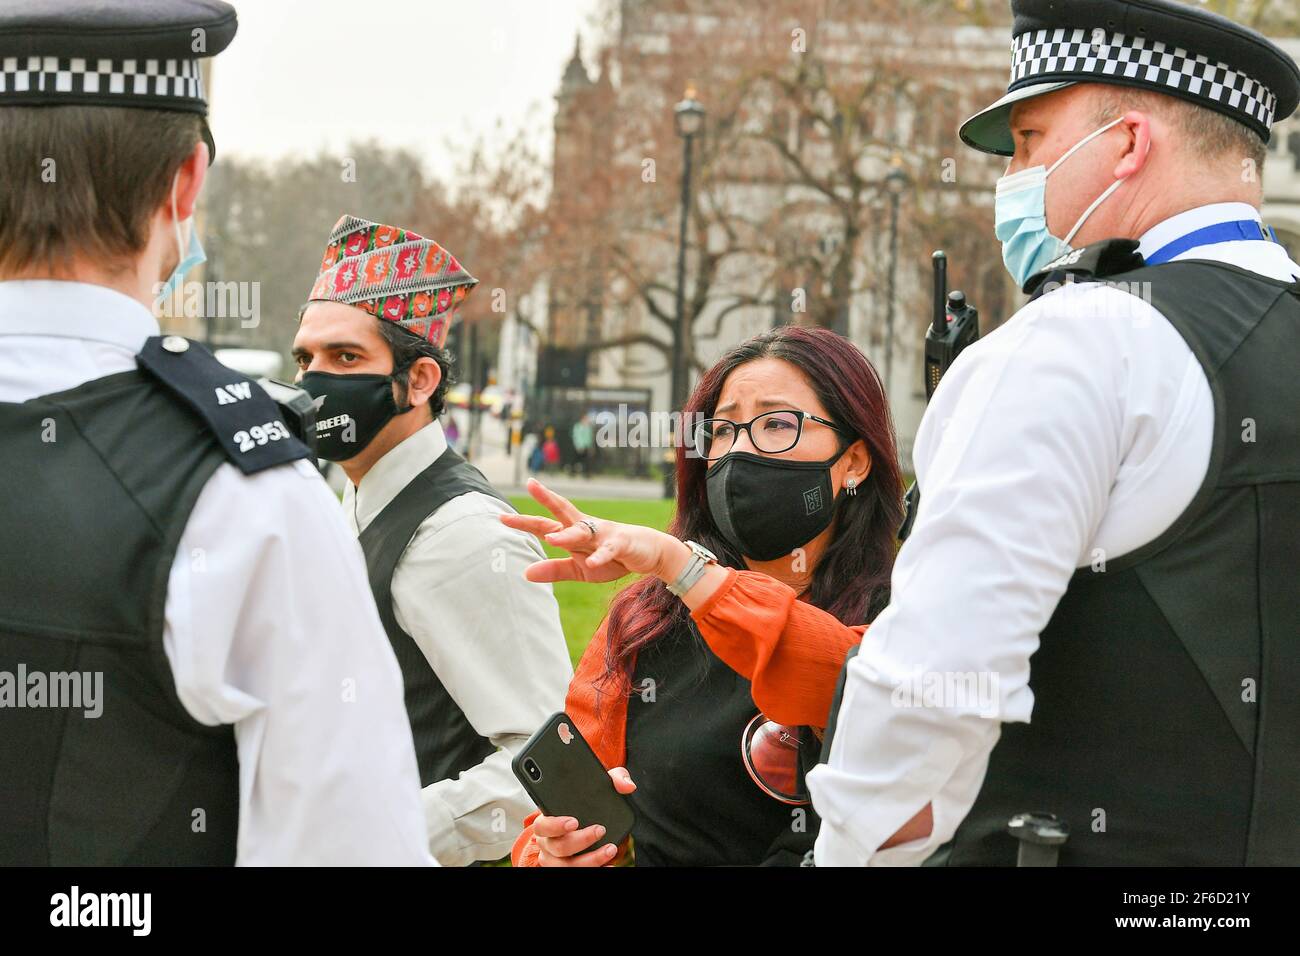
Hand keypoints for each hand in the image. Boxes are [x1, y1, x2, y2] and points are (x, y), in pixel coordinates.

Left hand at [500, 478, 685, 584]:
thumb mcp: (579, 569)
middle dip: (546, 499)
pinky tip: (594, 563)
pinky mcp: (621, 545)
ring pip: (583, 531)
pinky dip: (601, 557)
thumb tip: (525, 573)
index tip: (501, 516)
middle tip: (531, 485)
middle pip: (563, 512)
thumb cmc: (611, 558)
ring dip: (567, 535)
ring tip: (550, 538)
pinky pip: (609, 550)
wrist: (648, 554)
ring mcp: (604, 534)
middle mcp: (586, 528)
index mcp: (574, 533)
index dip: (524, 521)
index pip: (545, 525)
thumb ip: (554, 570)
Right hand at [534, 767, 637, 866]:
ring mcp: (556, 860)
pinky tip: (609, 865)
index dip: (556, 825)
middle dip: (581, 840)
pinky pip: (577, 874)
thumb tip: (627, 785)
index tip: (574, 821)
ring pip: (568, 866)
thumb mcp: (599, 786)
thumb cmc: (586, 803)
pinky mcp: (567, 869)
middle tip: (600, 830)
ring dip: (591, 859)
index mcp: (546, 821)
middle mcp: (548, 843)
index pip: (542, 824)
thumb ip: (613, 779)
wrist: (587, 822)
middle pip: (558, 847)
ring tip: (611, 849)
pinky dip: (596, 870)